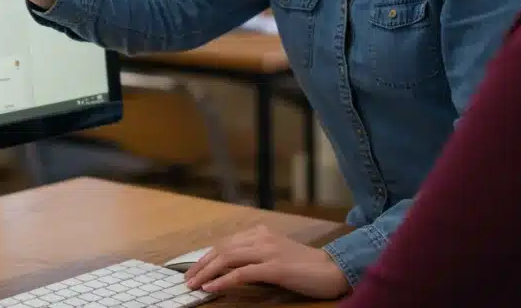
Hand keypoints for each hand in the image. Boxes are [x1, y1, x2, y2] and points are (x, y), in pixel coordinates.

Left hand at [182, 225, 349, 298]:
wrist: (332, 270)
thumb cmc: (305, 266)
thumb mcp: (275, 256)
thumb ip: (254, 257)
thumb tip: (228, 269)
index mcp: (261, 233)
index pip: (225, 243)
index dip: (206, 256)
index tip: (193, 269)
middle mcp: (262, 238)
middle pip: (222, 248)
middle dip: (201, 264)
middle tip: (187, 279)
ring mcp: (268, 251)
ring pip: (228, 258)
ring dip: (206, 272)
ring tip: (194, 284)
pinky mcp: (275, 267)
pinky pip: (242, 273)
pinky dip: (223, 280)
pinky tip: (212, 287)